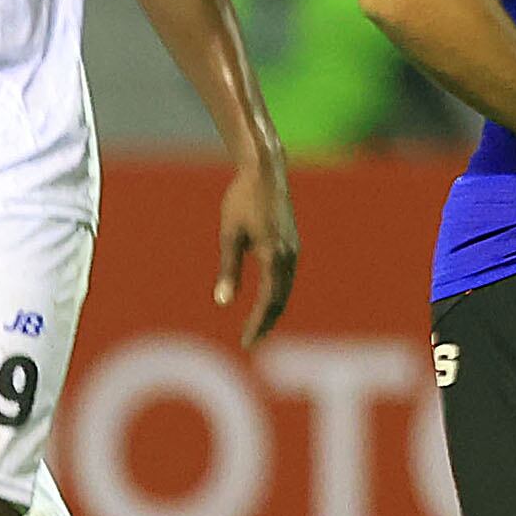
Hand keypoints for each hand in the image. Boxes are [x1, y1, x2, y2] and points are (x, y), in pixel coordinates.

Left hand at [216, 150, 299, 345]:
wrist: (266, 172)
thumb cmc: (242, 200)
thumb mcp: (230, 235)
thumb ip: (228, 270)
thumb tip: (223, 303)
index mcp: (274, 256)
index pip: (268, 301)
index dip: (257, 324)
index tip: (246, 343)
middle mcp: (289, 256)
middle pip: (280, 299)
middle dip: (266, 322)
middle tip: (251, 342)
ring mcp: (293, 250)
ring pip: (286, 289)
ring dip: (273, 310)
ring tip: (258, 326)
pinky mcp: (292, 243)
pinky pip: (287, 277)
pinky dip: (278, 294)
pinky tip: (268, 299)